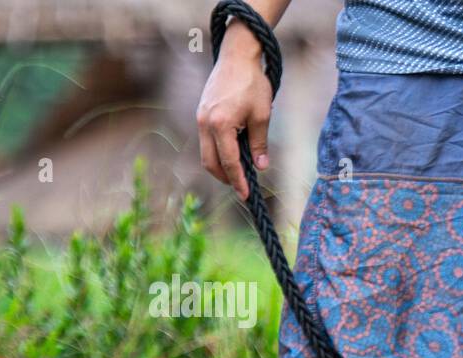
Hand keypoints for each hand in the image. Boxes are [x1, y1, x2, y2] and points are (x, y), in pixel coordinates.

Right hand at [196, 21, 273, 199]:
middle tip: (243, 188)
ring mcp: (200, 118)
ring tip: (239, 173)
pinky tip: (233, 155)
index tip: (246, 195)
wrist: (237, 57)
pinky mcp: (201, 113)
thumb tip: (260, 167)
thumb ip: (259, 144)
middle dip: (226, 178)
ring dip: (221, 166)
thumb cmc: (252, 84)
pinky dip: (218, 152)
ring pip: (206, 153)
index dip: (238, 181)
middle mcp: (205, 123)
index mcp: (220, 125)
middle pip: (210, 162)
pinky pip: (206, 141)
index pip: (228, 162)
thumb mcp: (262, 116)